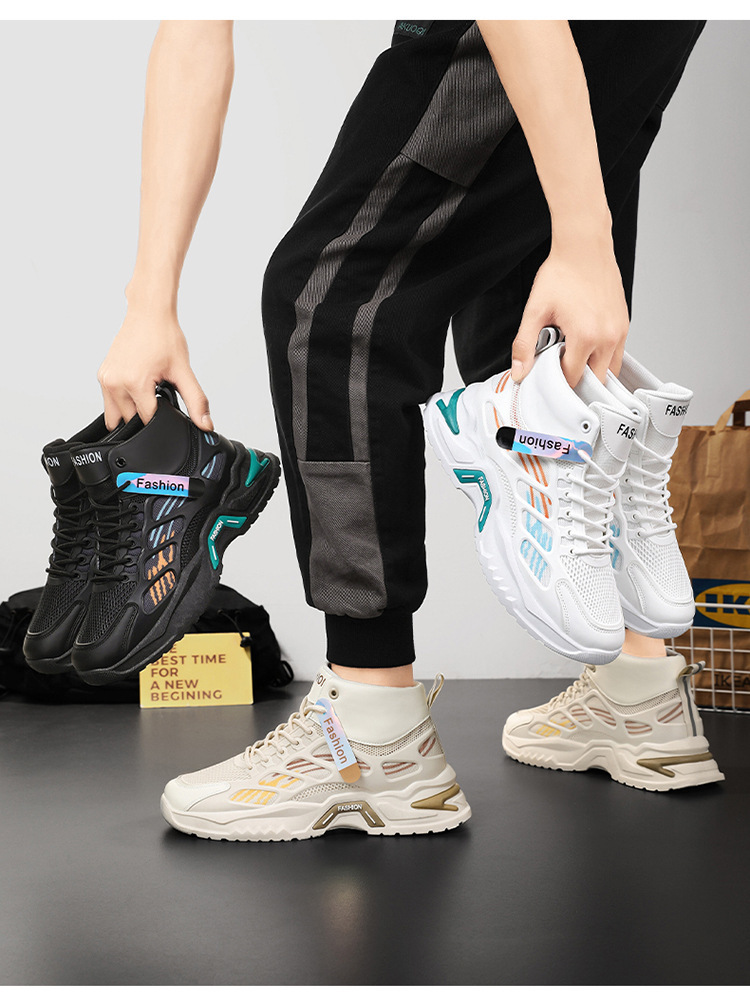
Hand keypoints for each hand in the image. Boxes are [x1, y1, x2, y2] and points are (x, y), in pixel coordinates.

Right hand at [97, 305, 212, 430]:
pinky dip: (124, 401)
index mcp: (134, 383)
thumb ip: (196, 401)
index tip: (169, 400)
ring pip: (117, 416)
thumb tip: (205, 424)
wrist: (148, 313)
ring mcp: (106, 379)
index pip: (148, 420)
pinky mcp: (102, 376)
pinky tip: (137, 385)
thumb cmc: (164, 335)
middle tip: (159, 390)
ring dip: (133, 411)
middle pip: (131, 420)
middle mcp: (114, 382)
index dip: (163, 417)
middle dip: (147, 414)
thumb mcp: (183, 371)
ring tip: (148, 388)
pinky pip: (111, 402)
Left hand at [510, 238, 629, 387]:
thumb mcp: (535, 311)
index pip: (572, 379)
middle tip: (559, 367)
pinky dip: (603, 358)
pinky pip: (618, 354)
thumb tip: (519, 372)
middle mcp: (608, 337)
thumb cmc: (562, 274)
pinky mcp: (625, 324)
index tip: (546, 371)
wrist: (584, 247)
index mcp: (586, 336)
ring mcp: (620, 331)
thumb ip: (524, 345)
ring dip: (592, 371)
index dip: (557, 380)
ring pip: (610, 370)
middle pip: (594, 380)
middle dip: (576, 379)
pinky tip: (586, 347)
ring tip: (573, 357)